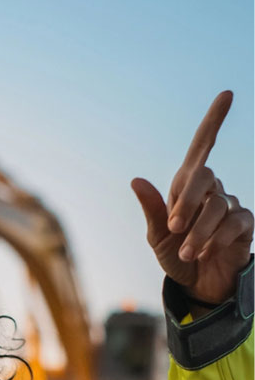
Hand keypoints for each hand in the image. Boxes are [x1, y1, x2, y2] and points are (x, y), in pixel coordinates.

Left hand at [131, 90, 252, 304]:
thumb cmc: (175, 257)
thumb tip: (136, 180)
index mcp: (188, 188)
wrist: (197, 285)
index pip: (202, 148)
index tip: (227, 94)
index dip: (214, 121)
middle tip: (173, 228)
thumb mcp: (158, 238)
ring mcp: (230, 205)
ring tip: (187, 253)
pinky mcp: (244, 224)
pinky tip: (205, 254)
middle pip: (203, 177)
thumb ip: (152, 210)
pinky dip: (215, 241)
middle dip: (186, 203)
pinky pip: (233, 224)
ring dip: (197, 233)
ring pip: (216, 206)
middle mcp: (212, 190)